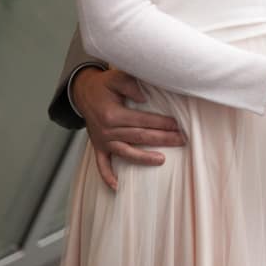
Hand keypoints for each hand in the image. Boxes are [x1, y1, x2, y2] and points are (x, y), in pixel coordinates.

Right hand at [71, 67, 185, 190]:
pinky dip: (107, 176)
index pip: (142, 120)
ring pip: (126, 152)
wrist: (84, 92)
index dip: (161, 122)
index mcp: (113, 114)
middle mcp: (107, 130)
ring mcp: (102, 140)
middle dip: (162, 139)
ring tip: (162, 160)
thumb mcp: (116, 78)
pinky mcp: (98, 146)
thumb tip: (144, 98)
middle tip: (181, 140)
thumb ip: (130, 84)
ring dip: (144, 158)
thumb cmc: (104, 85)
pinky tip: (117, 187)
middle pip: (139, 137)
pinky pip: (102, 164)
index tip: (177, 124)